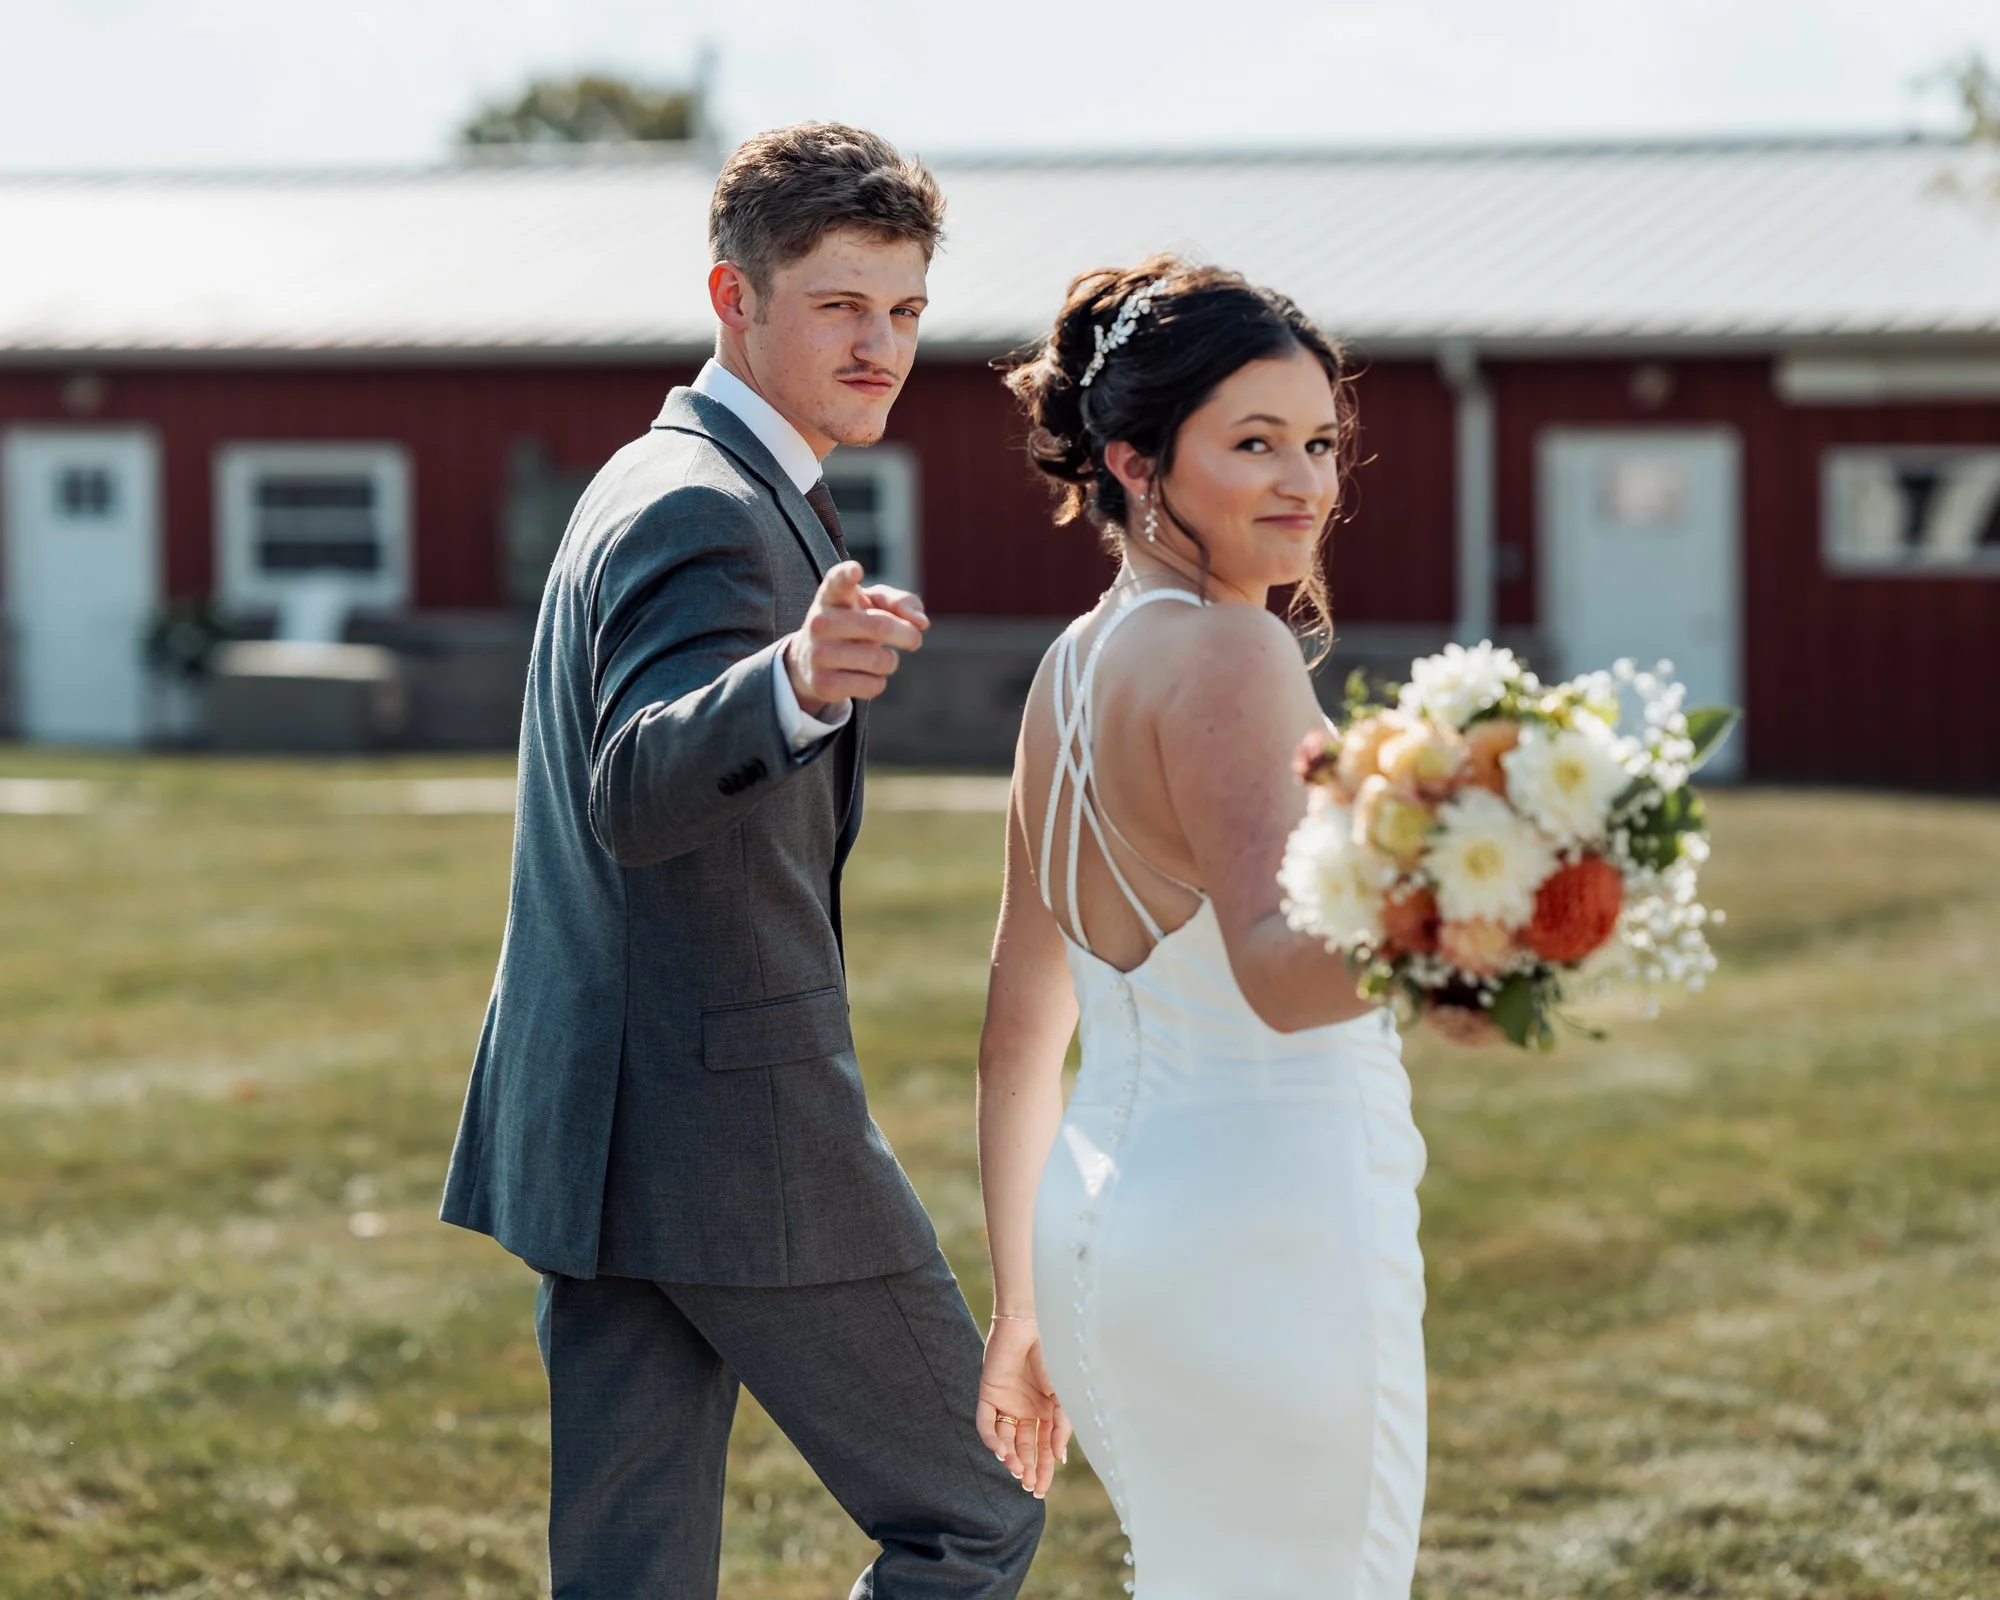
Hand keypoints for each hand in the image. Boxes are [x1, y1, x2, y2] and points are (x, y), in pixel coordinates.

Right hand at [784, 561, 929, 716]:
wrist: (812, 659)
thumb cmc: (854, 622)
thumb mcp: (873, 604)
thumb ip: (901, 602)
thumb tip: (921, 623)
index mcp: (831, 596)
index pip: (837, 582)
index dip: (847, 575)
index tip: (856, 570)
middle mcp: (819, 622)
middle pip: (880, 627)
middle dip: (908, 635)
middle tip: (914, 639)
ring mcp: (817, 655)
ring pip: (880, 661)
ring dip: (891, 661)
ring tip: (877, 657)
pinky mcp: (822, 685)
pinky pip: (873, 686)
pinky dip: (878, 682)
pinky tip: (863, 675)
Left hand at [976, 1315, 1070, 1499]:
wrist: (1030, 1327)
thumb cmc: (1052, 1358)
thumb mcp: (1063, 1396)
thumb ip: (1061, 1426)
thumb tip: (1059, 1457)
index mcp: (1046, 1412)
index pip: (1044, 1449)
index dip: (1044, 1470)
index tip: (1041, 1492)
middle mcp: (1026, 1412)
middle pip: (1024, 1448)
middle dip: (1027, 1469)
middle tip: (1029, 1487)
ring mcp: (1007, 1404)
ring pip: (1005, 1440)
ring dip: (1010, 1457)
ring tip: (1017, 1469)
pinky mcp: (988, 1395)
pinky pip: (986, 1424)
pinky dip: (992, 1440)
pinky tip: (1001, 1451)